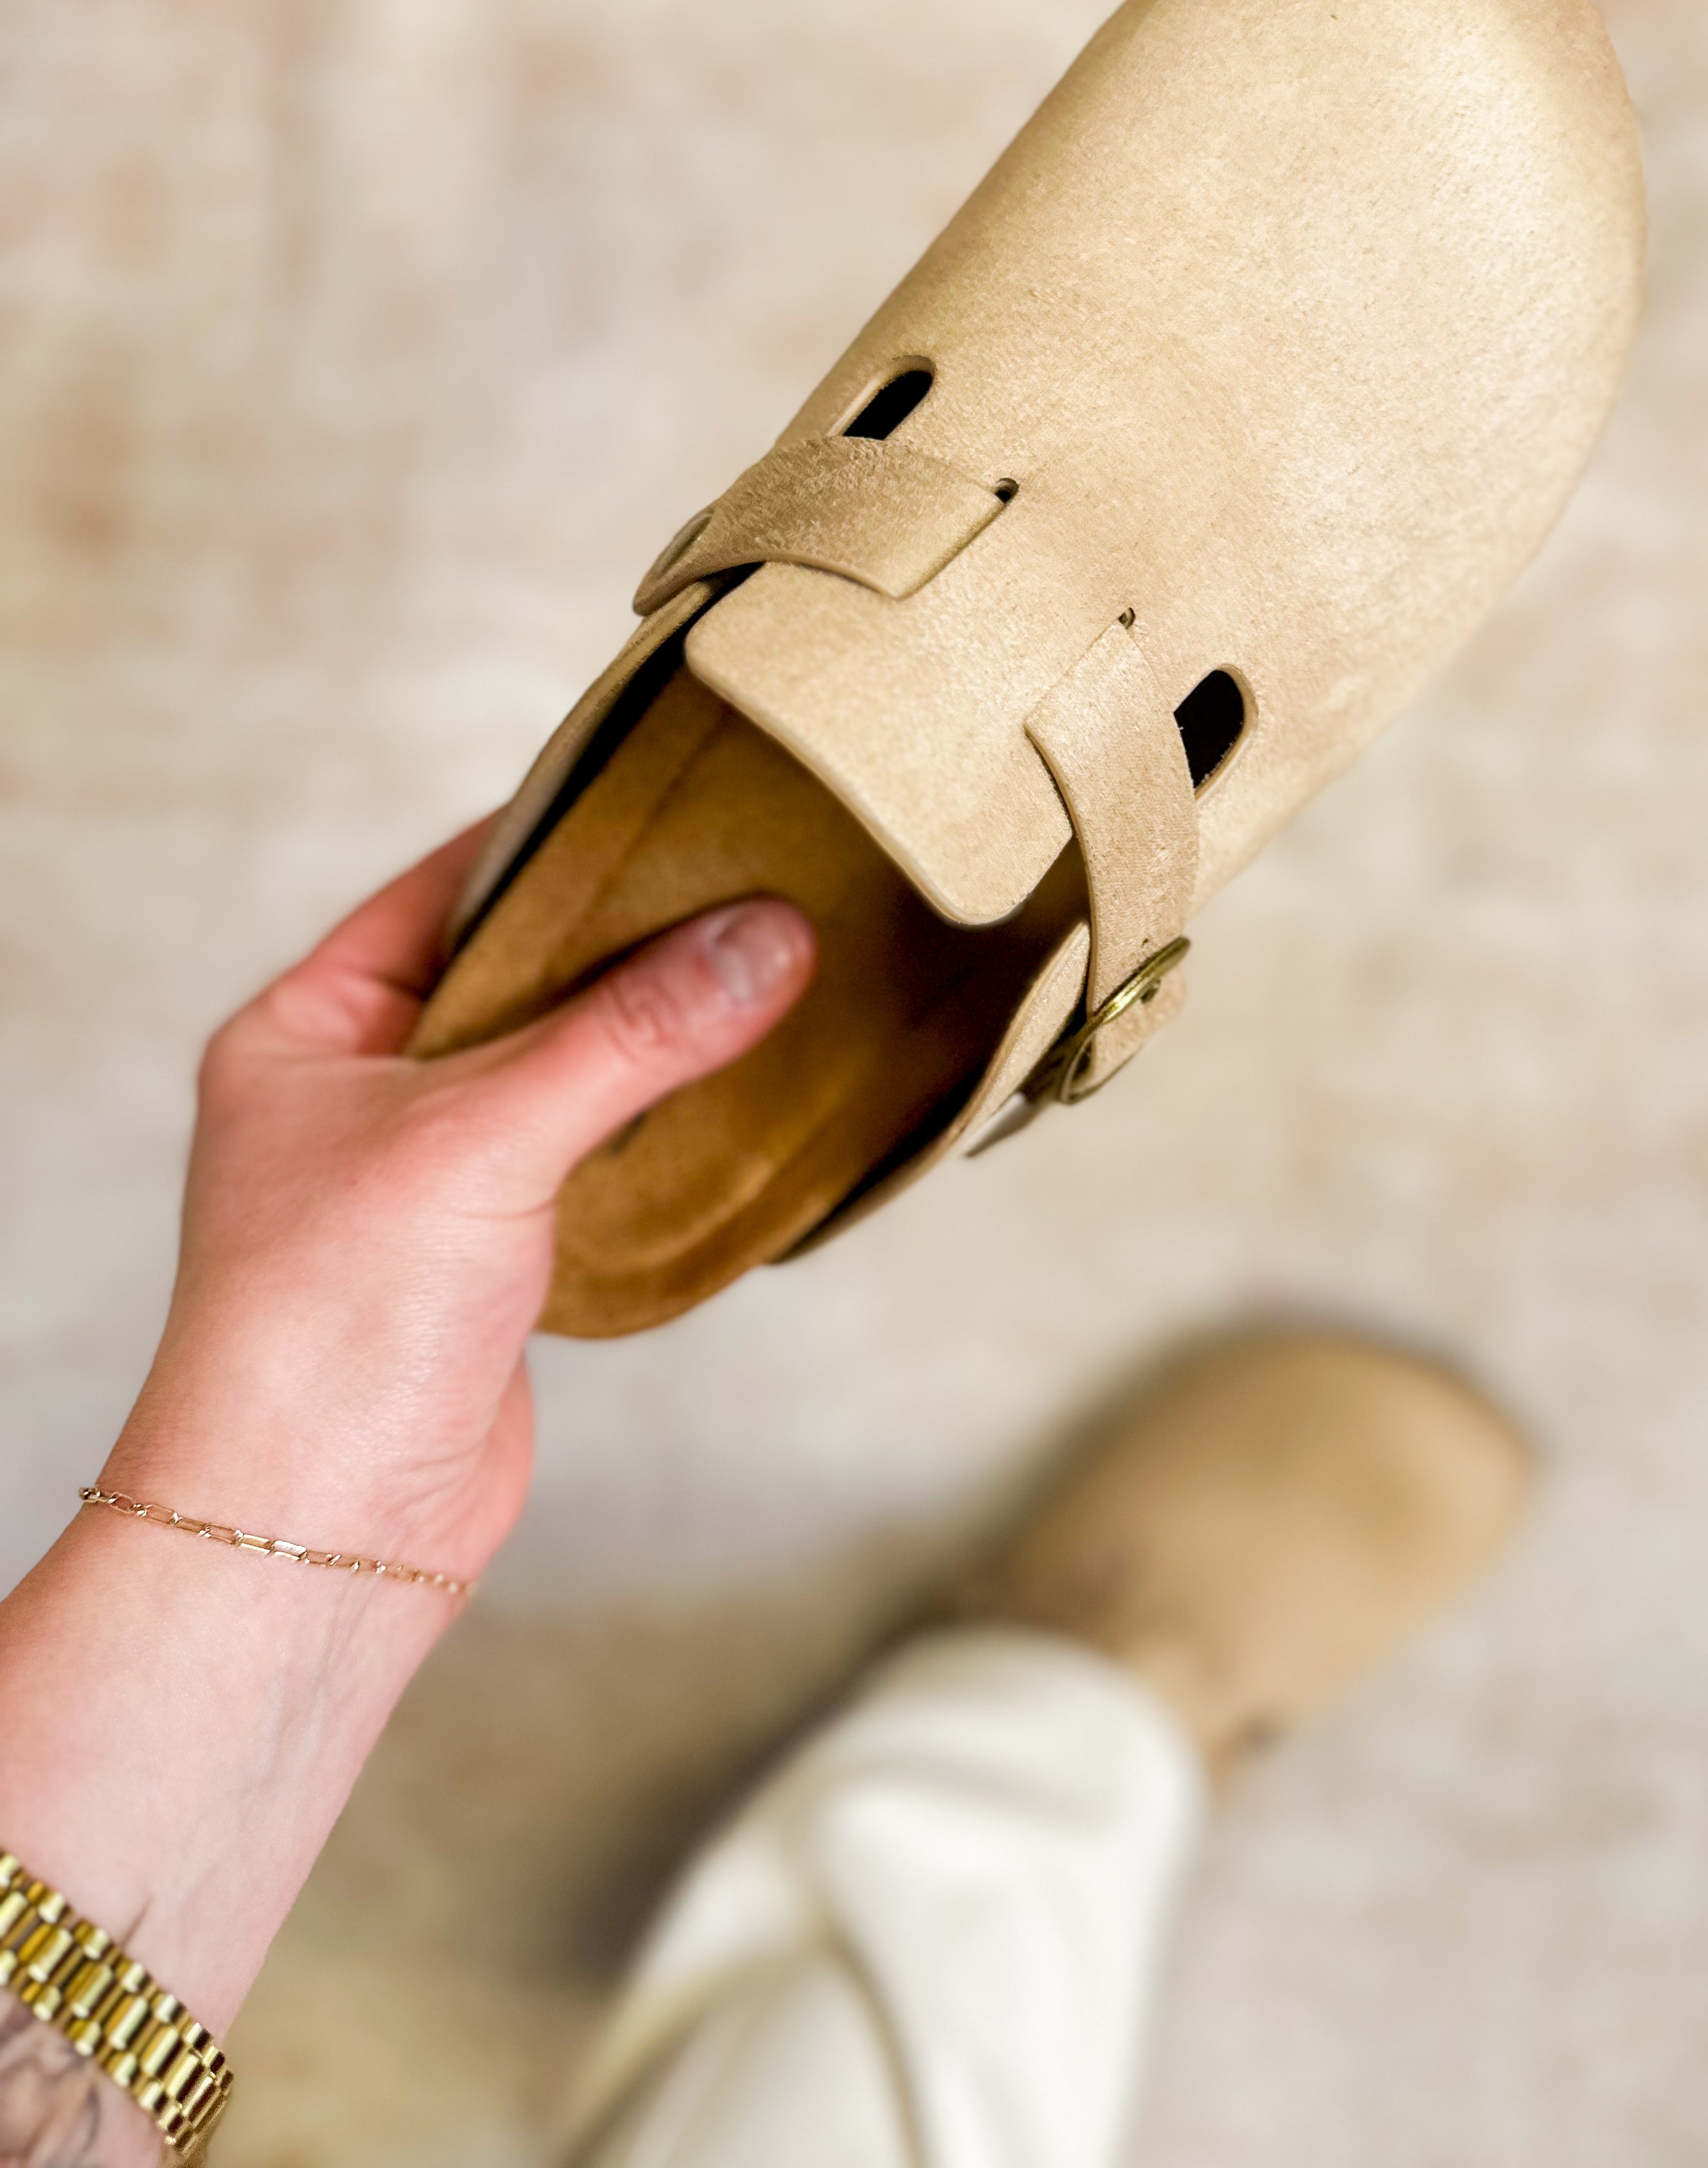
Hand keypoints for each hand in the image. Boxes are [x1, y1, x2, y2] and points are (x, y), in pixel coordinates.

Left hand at [115, 820, 815, 1584]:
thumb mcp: (482, 1137)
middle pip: (525, 974)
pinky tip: (746, 1088)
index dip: (564, 841)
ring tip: (776, 970)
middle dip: (635, 941)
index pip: (451, 887)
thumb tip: (767, 937)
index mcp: (309, 1028)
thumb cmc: (331, 1325)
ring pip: (570, 1067)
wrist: (321, 1531)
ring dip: (660, 1036)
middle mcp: (366, 1090)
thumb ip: (630, 1034)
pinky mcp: (498, 1252)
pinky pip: (596, 1153)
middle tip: (759, 881)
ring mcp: (434, 1174)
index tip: (682, 798)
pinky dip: (665, 1123)